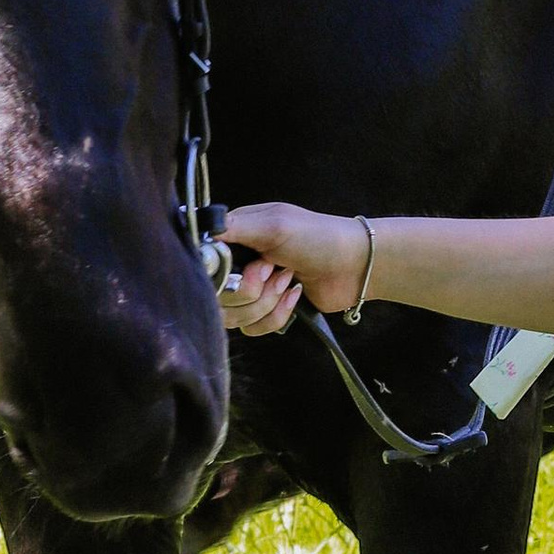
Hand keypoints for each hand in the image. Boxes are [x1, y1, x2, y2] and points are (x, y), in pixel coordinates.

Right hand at [216, 201, 370, 337]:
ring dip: (267, 302)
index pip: (202, 264)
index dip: (224, 274)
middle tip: (278, 270)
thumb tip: (199, 230)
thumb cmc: (316, 237)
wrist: (355, 266)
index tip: (255, 265)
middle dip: (253, 289)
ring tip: (290, 281)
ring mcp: (250, 291)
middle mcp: (235, 265)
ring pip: (234, 316)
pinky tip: (295, 296)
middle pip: (217, 296)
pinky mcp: (264, 313)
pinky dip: (276, 316)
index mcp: (233, 238)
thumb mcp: (274, 224)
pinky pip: (252, 329)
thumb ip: (233, 227)